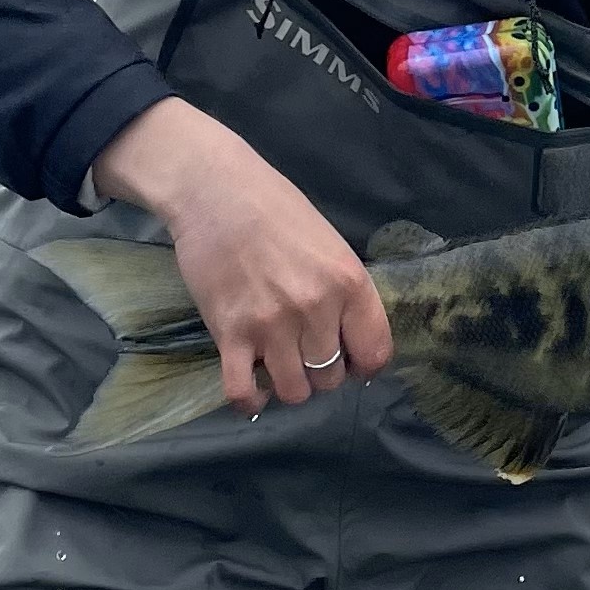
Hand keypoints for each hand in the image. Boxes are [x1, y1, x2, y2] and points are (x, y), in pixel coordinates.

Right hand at [88, 98, 391, 411]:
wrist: (215, 190)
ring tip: (277, 364)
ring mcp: (272, 325)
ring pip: (294, 391)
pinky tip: (252, 387)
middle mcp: (316, 309)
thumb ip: (344, 292)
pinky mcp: (230, 333)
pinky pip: (242, 392)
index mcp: (349, 283)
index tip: (350, 361)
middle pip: (331, 378)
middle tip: (303, 352)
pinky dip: (249, 400)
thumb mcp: (330, 244)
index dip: (363, 365)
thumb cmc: (276, 209)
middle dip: (320, 372)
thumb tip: (351, 339)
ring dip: (287, 385)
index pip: (375, 354)